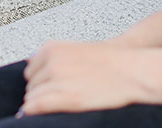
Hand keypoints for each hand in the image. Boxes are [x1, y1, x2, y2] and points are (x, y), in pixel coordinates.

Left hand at [20, 41, 144, 115]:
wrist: (131, 70)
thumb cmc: (110, 61)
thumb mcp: (75, 49)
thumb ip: (53, 56)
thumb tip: (33, 64)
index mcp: (51, 48)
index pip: (30, 70)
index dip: (39, 81)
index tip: (47, 86)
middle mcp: (52, 62)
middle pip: (31, 84)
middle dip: (41, 91)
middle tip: (56, 95)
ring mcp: (57, 79)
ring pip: (32, 97)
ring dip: (40, 102)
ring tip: (58, 103)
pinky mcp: (67, 97)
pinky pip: (37, 106)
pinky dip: (35, 111)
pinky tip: (40, 113)